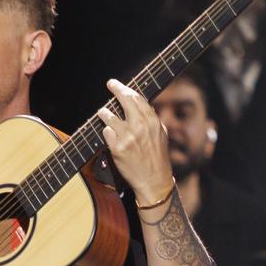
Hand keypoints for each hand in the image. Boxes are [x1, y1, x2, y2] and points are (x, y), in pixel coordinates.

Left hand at [98, 78, 174, 204]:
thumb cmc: (158, 159)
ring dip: (105, 113)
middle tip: (111, 84)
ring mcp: (128, 137)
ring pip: (108, 115)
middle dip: (115, 89)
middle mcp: (140, 127)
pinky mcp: (117, 148)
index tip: (118, 85)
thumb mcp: (161, 136)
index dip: (126, 89)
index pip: (137, 98)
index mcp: (153, 122)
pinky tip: (112, 137)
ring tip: (104, 114)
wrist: (154, 182)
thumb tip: (141, 105)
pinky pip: (106, 132)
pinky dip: (107, 133)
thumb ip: (151, 120)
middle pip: (124, 99)